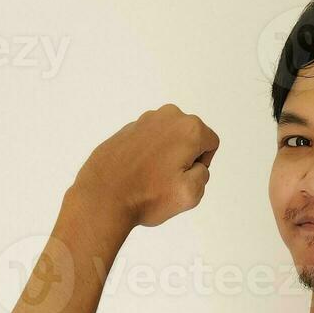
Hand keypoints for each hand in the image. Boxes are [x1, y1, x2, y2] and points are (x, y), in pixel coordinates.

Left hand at [74, 103, 219, 228]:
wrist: (103, 196)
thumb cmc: (145, 196)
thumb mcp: (191, 194)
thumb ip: (204, 174)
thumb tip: (195, 165)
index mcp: (189, 128)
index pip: (210, 144)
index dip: (201, 165)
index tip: (182, 177)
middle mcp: (168, 116)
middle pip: (190, 139)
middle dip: (183, 158)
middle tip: (167, 179)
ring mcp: (145, 120)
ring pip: (168, 140)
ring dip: (165, 156)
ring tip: (150, 177)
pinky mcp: (127, 129)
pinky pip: (148, 142)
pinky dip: (146, 155)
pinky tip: (136, 173)